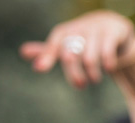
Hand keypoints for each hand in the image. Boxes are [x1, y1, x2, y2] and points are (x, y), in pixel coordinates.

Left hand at [20, 10, 134, 87]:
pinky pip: (107, 51)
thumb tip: (22, 52)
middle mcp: (78, 30)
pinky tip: (109, 70)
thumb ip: (47, 50)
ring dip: (92, 72)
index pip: (54, 45)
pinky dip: (107, 63)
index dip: (46, 57)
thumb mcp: (65, 43)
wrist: (110, 23)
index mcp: (64, 33)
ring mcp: (95, 31)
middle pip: (71, 54)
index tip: (38, 69)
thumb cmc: (83, 37)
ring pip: (89, 56)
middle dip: (74, 73)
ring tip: (94, 80)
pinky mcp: (112, 33)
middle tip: (80, 86)